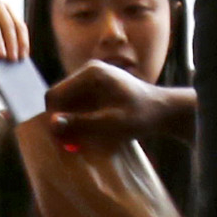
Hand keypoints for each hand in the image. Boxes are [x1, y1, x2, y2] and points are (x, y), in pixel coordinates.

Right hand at [45, 59, 193, 150]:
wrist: (164, 111)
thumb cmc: (141, 117)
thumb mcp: (110, 124)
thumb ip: (81, 123)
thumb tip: (52, 124)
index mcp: (91, 73)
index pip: (55, 95)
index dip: (53, 118)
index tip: (61, 141)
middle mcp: (89, 71)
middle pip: (60, 98)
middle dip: (62, 121)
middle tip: (70, 144)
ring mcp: (93, 78)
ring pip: (68, 103)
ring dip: (70, 122)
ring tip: (80, 140)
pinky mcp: (97, 88)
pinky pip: (78, 104)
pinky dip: (79, 119)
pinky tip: (88, 133)